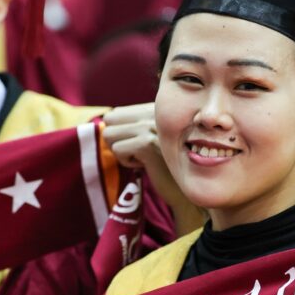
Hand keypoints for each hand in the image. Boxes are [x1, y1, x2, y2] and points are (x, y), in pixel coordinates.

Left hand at [103, 105, 201, 234]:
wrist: (189, 187)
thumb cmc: (169, 164)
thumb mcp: (154, 136)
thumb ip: (136, 124)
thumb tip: (106, 120)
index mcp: (155, 107)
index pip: (116, 113)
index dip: (120, 133)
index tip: (140, 145)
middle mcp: (154, 111)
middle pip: (109, 119)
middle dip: (116, 140)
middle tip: (136, 152)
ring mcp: (151, 126)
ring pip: (109, 134)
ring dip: (121, 152)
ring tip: (142, 157)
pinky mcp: (148, 143)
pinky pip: (117, 150)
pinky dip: (127, 162)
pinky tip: (146, 165)